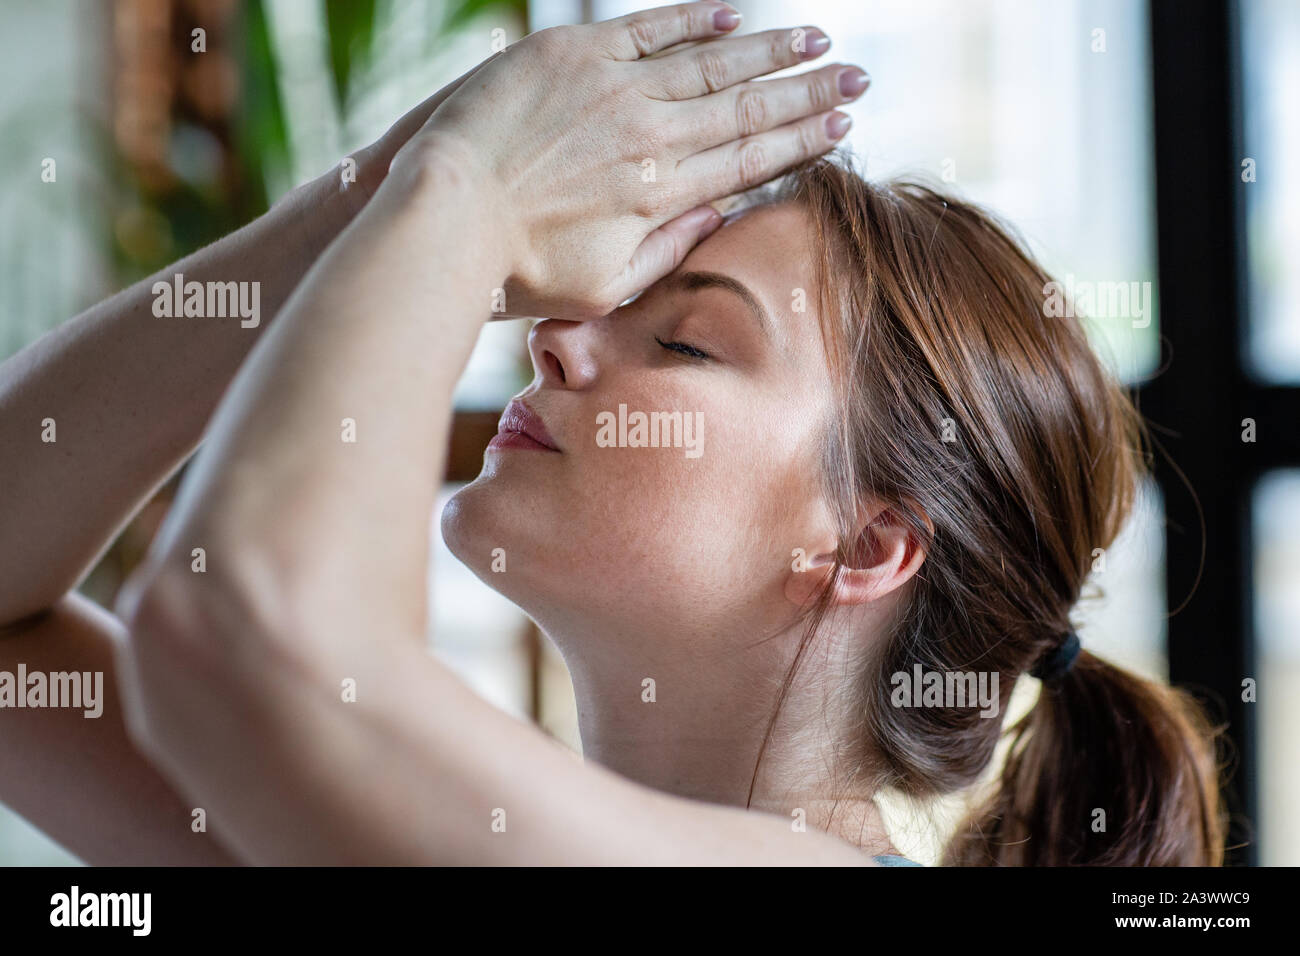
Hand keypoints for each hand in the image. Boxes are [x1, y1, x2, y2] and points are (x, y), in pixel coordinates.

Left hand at [398, 2, 867, 319]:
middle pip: (746, 108)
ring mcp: (614, 89)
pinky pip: (648, 28)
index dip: (800, 141)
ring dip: (770, 51)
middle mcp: (650, 136)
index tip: (841, 126)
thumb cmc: (519, 268)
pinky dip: (694, 19)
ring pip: (710, 62)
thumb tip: (718, 211)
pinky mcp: (572, 54)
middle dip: (809, 92)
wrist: (445, 214)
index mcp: (661, 195)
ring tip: (816, 41)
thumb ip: (668, 247)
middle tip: (860, 76)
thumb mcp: (605, 283)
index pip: (748, 160)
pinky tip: (733, 12)